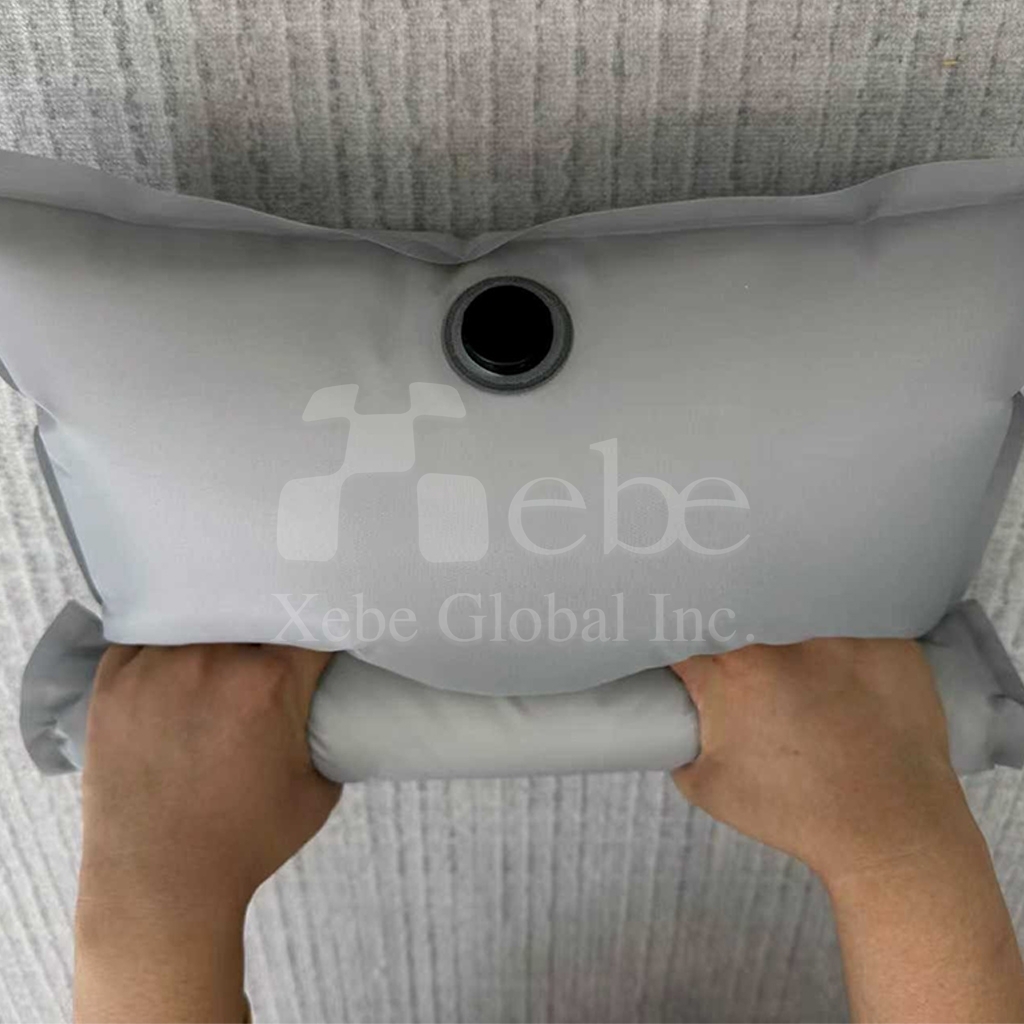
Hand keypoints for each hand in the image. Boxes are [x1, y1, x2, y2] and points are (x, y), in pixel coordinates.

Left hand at [75, 642, 338, 1022]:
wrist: (160, 883)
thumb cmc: (247, 842)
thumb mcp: (318, 790)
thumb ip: (325, 733)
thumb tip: (324, 705)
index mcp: (271, 683)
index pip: (311, 624)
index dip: (323, 623)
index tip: (325, 630)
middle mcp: (214, 660)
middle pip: (255, 612)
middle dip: (271, 624)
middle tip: (275, 642)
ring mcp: (158, 665)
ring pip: (200, 614)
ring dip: (218, 625)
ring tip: (223, 645)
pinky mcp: (114, 680)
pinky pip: (145, 633)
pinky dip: (166, 638)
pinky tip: (177, 652)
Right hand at [670, 638, 1023, 1021]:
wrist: (888, 831)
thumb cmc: (798, 812)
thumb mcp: (708, 787)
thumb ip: (680, 743)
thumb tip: (675, 721)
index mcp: (729, 672)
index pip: (685, 633)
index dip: (681, 640)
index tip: (688, 652)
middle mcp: (781, 642)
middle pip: (744, 613)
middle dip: (738, 632)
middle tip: (751, 662)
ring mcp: (839, 635)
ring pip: (801, 610)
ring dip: (793, 631)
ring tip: (806, 668)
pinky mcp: (888, 639)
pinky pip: (859, 620)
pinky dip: (849, 638)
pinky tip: (851, 670)